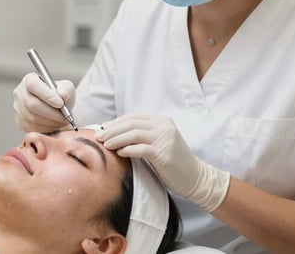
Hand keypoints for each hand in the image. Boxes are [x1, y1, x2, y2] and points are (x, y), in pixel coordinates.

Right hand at [13, 72, 75, 132]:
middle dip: (51, 113)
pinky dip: (47, 128)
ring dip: (51, 122)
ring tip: (62, 121)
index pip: (33, 85)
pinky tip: (55, 125)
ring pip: (33, 118)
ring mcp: (18, 108)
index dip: (46, 95)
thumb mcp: (66, 88)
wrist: (57, 109)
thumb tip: (62, 95)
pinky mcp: (20, 121)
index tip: (60, 104)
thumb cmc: (60, 96)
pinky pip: (32, 128)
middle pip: (31, 104)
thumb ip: (66, 89)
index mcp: (30, 79)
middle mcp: (20, 92)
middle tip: (65, 117)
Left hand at [95, 113, 229, 211]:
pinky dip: (127, 150)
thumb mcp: (160, 143)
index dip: (117, 121)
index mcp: (162, 121)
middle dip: (112, 129)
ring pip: (134, 134)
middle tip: (99, 136)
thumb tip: (116, 134)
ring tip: (105, 144)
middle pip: (132, 123)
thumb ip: (143, 136)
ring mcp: (165, 139)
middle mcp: (164, 127)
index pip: (134, 117)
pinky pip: (140, 149)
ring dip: (116, 138)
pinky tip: (119, 153)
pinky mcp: (164, 154)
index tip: (104, 127)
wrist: (196, 178)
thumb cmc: (174, 163)